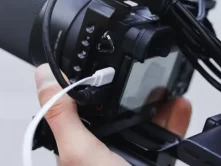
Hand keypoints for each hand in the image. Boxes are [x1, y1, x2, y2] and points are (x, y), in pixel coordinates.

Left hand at [35, 64, 191, 165]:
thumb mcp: (81, 155)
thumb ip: (61, 117)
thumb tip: (41, 78)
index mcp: (77, 146)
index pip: (78, 105)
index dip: (86, 82)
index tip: (96, 64)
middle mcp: (99, 150)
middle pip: (112, 109)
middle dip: (125, 91)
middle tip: (136, 73)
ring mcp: (126, 156)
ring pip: (139, 119)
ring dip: (153, 102)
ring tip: (162, 85)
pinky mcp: (149, 160)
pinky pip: (162, 136)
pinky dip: (172, 121)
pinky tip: (179, 106)